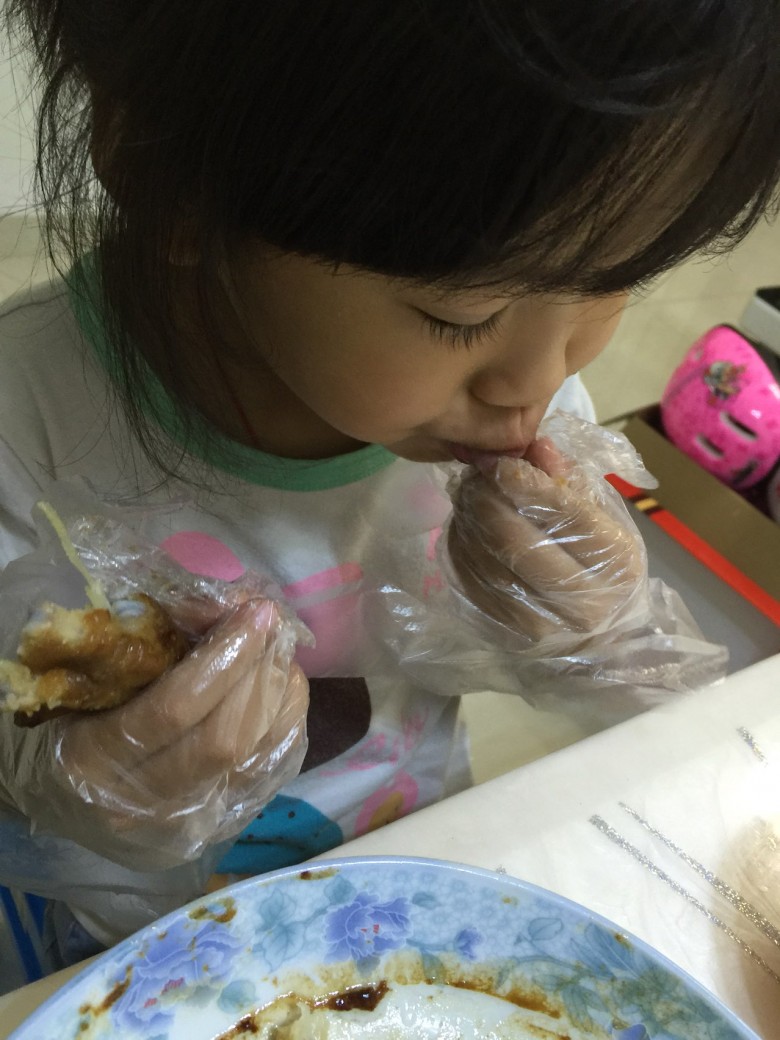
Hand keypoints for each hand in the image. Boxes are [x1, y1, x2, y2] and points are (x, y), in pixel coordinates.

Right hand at [48, 598, 307, 867]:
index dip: (223, 656)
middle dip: (258, 668)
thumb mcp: (87, 667)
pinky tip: (280, 683)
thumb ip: (147, 635)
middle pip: (226, 738)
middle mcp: (142, 807)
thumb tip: (223, 605)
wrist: (63, 792)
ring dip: (279, 689)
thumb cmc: (67, 710)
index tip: (252, 609)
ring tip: (275, 645)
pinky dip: (286, 717)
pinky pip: (274, 766)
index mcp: (90, 761)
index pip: (173, 710)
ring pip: (260, 755)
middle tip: (269, 619)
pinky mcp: (224, 825)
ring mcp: (187, 824)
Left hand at [447, 439, 646, 641]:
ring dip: (470, 517)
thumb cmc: (602, 563)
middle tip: (478, 475)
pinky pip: (467, 576)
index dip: (526, 483)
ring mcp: (536, 622)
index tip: (503, 461)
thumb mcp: (604, 517)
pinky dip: (461, 542)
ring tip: (471, 494)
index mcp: (615, 564)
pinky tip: (468, 524)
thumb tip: (535, 445)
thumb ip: (570, 480)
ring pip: (484, 557)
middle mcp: (578, 601)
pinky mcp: (501, 630)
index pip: (565, 516)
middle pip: (515, 540)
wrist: (595, 638)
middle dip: (489, 498)